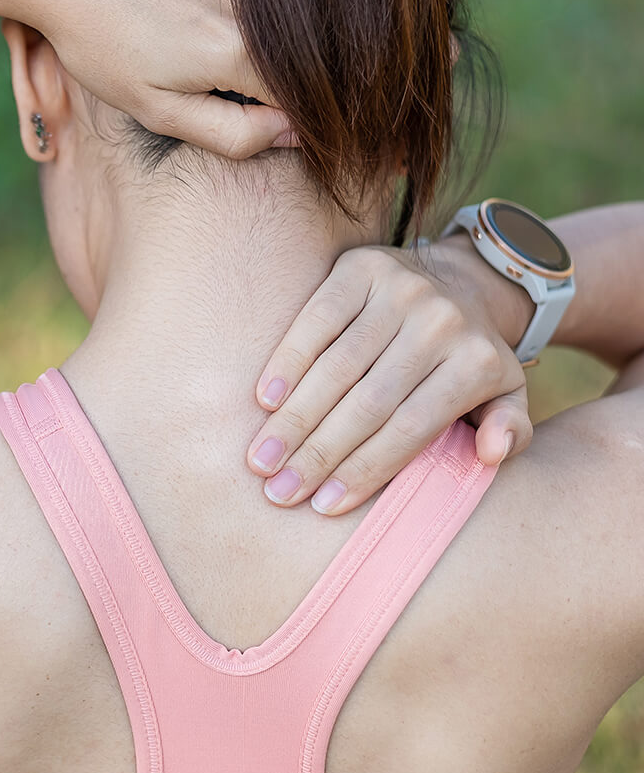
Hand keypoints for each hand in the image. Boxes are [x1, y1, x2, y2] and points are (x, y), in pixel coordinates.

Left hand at [14, 0, 292, 158]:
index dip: (280, 106)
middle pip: (298, 49)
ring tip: (191, 18)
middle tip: (202, 54)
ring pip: (285, 6)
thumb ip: (234, 132)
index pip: (300, 94)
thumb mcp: (156, 109)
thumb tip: (295, 132)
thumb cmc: (99, 42)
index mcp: (237, 51)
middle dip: (269, 65)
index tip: (241, 101)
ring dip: (258, 23)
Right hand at [246, 243, 533, 513]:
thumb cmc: (471, 357)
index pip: (411, 427)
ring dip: (294, 417)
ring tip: (262, 458)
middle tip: (279, 491)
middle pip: (369, 401)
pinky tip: (266, 400)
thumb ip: (510, 429)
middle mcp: (439, 322)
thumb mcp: (506, 394)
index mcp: (477, 362)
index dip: (366, 469)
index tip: (324, 505)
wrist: (461, 279)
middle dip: (318, 452)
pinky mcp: (362, 267)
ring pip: (337, 366)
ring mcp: (399, 289)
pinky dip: (288, 361)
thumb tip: (490, 453)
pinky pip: (316, 319)